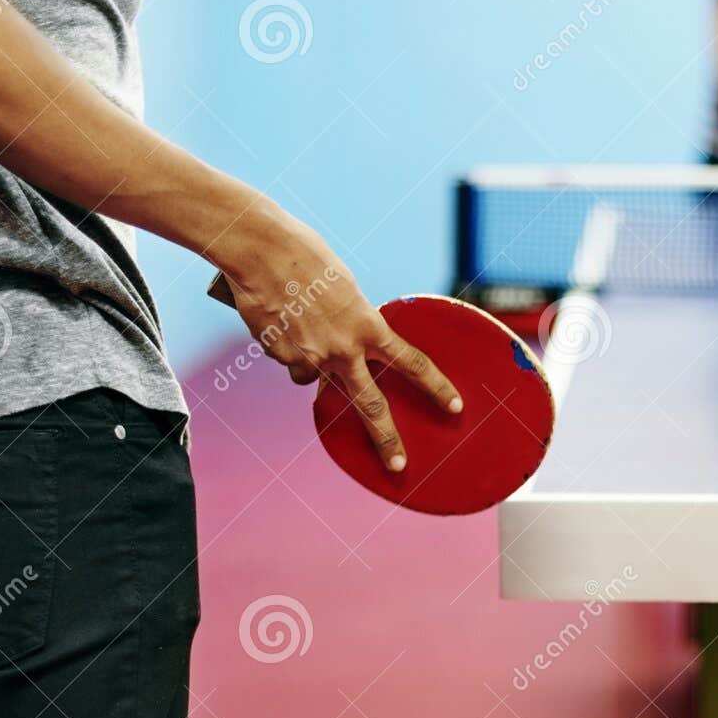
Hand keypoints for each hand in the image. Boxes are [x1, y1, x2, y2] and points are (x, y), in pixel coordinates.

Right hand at [214, 209, 461, 472]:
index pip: (412, 362)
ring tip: (296, 325)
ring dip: (309, 361)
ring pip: (314, 379)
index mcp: (368, 325)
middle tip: (398, 465)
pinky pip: (287, 360)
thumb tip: (343, 351)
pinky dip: (284, 346)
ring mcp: (312, 357)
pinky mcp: (282, 357)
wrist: (264, 251)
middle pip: (371, 405)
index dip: (436, 386)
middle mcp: (344, 349)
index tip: (454, 406)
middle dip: (386, 440)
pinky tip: (278, 321)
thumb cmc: (307, 258)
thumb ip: (352, 323)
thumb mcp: (344, 291)